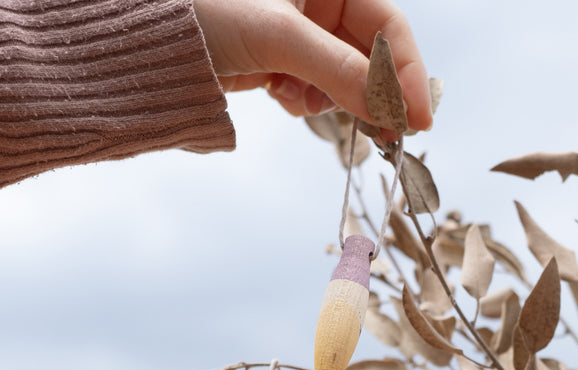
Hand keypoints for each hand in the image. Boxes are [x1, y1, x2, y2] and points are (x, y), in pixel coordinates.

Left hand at [193, 0, 431, 132]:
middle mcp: (318, 0)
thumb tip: (390, 109)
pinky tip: (278, 94)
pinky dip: (302, 100)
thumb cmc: (203, 10)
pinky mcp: (278, 59)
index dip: (406, 72)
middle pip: (370, 55)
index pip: (388, 24)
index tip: (417, 119)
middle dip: (370, 92)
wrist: (145, 45)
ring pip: (343, 78)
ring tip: (298, 97)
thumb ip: (340, 71)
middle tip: (385, 134)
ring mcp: (298, 31)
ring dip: (330, 97)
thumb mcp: (279, 36)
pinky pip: (313, 88)